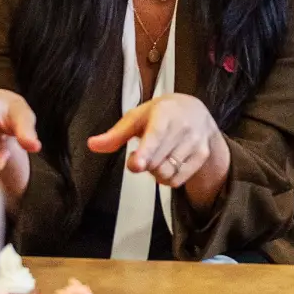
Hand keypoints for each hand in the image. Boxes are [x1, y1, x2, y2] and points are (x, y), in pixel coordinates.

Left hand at [87, 94, 220, 187]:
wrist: (196, 111)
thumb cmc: (161, 114)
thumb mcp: (137, 117)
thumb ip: (115, 135)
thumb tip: (92, 145)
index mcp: (164, 114)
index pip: (154, 137)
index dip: (144, 153)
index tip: (136, 164)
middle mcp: (183, 127)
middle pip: (155, 163)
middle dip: (144, 163)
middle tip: (144, 152)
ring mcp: (195, 142)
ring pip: (166, 174)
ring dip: (155, 172)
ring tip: (157, 156)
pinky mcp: (202, 156)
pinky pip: (177, 181)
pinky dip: (167, 178)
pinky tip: (167, 163)